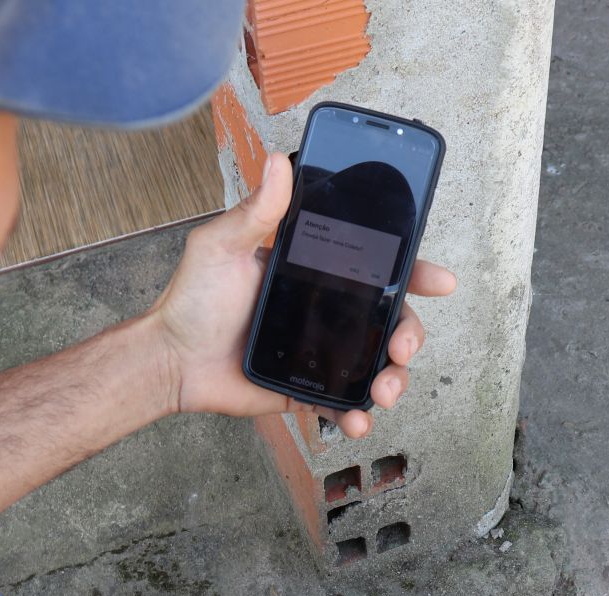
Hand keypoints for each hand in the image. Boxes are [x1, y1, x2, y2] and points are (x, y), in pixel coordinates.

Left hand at [145, 150, 456, 438]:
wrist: (170, 361)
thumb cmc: (191, 300)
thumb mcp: (222, 246)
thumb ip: (256, 211)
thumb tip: (279, 161)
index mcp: (315, 271)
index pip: (376, 267)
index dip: (413, 273)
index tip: (438, 281)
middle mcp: (325, 310)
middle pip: (389, 320)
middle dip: (410, 336)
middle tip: (401, 348)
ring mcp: (320, 352)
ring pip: (377, 365)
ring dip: (393, 380)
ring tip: (384, 392)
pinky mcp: (307, 389)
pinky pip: (344, 403)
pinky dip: (358, 415)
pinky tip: (359, 421)